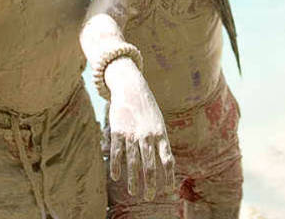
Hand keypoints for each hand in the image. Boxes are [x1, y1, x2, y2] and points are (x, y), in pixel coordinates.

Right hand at [106, 64, 174, 200]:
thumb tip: (167, 164)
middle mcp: (148, 135)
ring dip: (134, 179)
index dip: (168, 176)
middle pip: (150, 165)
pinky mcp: (118, 130)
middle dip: (150, 184)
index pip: (167, 159)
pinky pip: (117, 152)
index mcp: (161, 134)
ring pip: (133, 162)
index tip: (168, 190)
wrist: (131, 87)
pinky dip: (116, 165)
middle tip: (149, 197)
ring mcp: (132, 133)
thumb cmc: (147, 108)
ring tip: (134, 193)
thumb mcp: (159, 123)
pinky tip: (116, 176)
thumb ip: (161, 142)